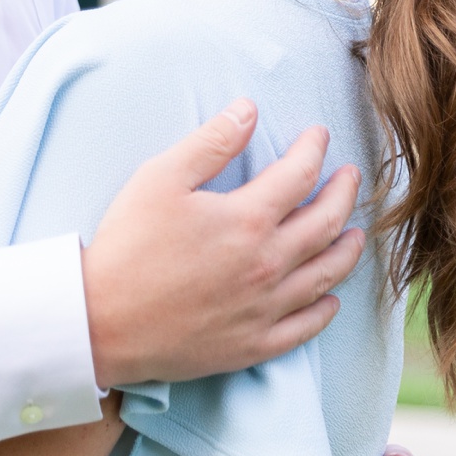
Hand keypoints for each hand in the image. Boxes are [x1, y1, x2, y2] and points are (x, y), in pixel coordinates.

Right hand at [81, 109, 363, 386]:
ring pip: (325, 276)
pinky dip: (324, 310)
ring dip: (346, 250)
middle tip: (351, 177)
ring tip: (354, 233)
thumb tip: (249, 110)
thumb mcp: (159, 179)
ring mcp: (264, 308)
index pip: (300, 174)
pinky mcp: (252, 345)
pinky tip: (330, 299)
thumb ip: (210, 142)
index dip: (314, 148)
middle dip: (344, 193)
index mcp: (247, 220)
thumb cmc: (126, 247)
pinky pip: (305, 328)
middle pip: (326, 223)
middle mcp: (267, 264)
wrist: (100, 322)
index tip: (318, 135)